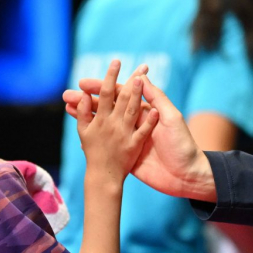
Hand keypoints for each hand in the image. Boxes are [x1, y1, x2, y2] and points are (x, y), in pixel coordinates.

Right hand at [65, 73, 214, 200]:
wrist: (186, 174)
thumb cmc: (182, 144)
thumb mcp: (171, 117)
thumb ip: (156, 98)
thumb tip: (141, 78)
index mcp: (146, 111)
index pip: (121, 94)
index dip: (102, 87)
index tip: (84, 82)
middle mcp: (136, 123)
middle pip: (108, 106)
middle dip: (87, 99)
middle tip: (66, 94)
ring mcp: (130, 138)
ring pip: (103, 122)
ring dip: (85, 114)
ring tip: (67, 107)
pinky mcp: (129, 154)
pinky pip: (108, 143)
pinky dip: (93, 137)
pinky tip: (77, 132)